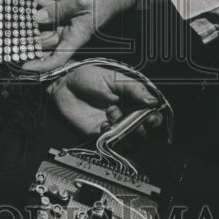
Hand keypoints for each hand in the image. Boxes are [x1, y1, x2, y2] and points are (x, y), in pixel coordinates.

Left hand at [23, 0, 136, 72]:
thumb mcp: (80, 2)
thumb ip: (58, 9)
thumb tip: (37, 17)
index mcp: (75, 36)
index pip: (57, 59)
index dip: (41, 66)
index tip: (24, 68)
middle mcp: (70, 32)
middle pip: (45, 43)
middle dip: (28, 42)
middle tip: (8, 40)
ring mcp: (68, 22)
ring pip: (45, 27)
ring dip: (31, 22)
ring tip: (13, 19)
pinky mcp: (68, 11)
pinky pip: (50, 11)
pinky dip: (40, 5)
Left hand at [45, 62, 161, 136]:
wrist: (64, 83)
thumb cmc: (88, 77)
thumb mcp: (115, 78)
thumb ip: (135, 89)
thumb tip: (153, 101)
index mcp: (132, 101)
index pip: (150, 115)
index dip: (154, 119)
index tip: (151, 118)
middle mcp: (124, 115)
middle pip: (142, 131)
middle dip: (141, 128)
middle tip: (136, 121)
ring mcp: (112, 126)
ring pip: (128, 140)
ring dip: (125, 131)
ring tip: (114, 115)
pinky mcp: (98, 134)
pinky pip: (110, 142)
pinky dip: (110, 134)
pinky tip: (105, 123)